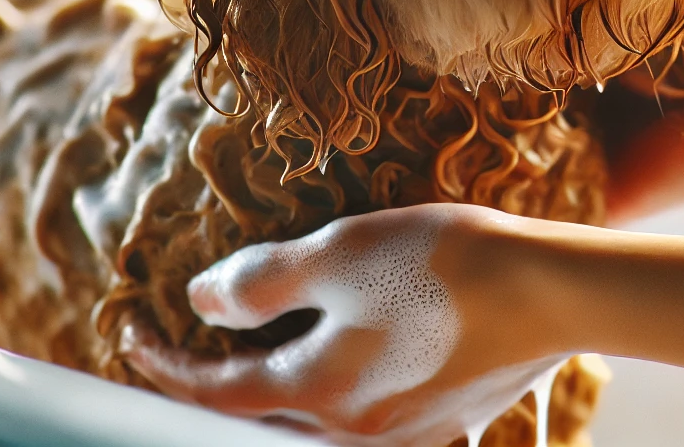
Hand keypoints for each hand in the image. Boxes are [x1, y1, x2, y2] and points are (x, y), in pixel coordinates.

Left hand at [122, 203, 568, 446]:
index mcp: (318, 392)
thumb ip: (261, 283)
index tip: (127, 333)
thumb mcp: (339, 254)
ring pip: (318, 424)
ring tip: (261, 354)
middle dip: (216, 387)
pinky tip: (357, 369)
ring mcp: (406, 435)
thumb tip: (200, 303)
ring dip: (278, 395)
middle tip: (183, 347)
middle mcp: (355, 431)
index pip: (214, 390)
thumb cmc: (445, 265)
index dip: (163, 364)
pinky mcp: (449, 422)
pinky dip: (345, 399)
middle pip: (264, 418)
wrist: (556, 292)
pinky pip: (377, 421)